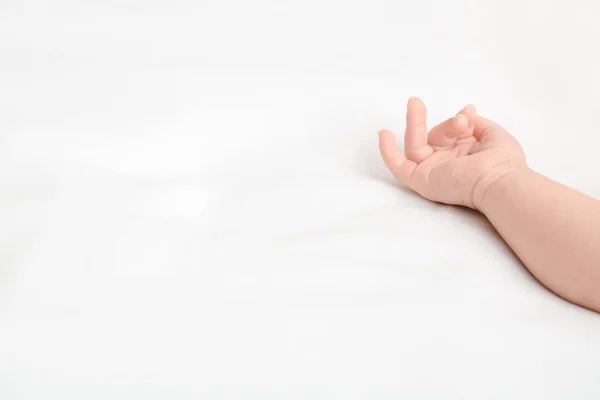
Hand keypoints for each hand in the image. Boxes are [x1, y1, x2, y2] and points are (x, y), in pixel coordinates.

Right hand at [379, 97, 525, 208]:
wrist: (499, 180)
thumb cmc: (503, 162)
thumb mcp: (492, 134)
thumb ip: (475, 122)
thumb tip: (465, 113)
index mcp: (462, 155)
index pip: (449, 133)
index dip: (456, 120)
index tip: (469, 111)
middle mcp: (446, 163)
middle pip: (430, 137)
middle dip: (429, 119)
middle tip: (419, 100)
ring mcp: (432, 172)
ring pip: (415, 145)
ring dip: (414, 123)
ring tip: (415, 103)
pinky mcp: (421, 180)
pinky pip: (399, 168)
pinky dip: (388, 152)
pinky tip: (384, 134)